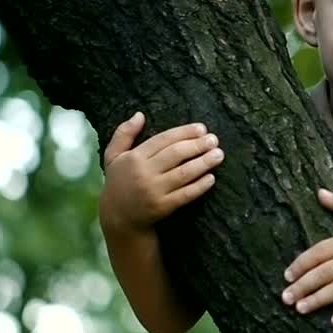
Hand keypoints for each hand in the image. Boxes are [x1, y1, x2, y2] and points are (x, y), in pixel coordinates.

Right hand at [98, 112, 223, 232]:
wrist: (118, 217)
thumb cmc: (119, 182)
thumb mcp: (113, 156)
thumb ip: (124, 133)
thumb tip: (140, 114)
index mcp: (134, 157)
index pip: (163, 140)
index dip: (184, 132)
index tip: (202, 128)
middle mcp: (143, 173)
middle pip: (176, 154)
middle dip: (197, 145)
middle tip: (214, 139)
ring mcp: (153, 191)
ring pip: (183, 173)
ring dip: (203, 163)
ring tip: (218, 155)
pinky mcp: (162, 207)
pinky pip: (185, 195)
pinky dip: (199, 186)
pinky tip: (212, 178)